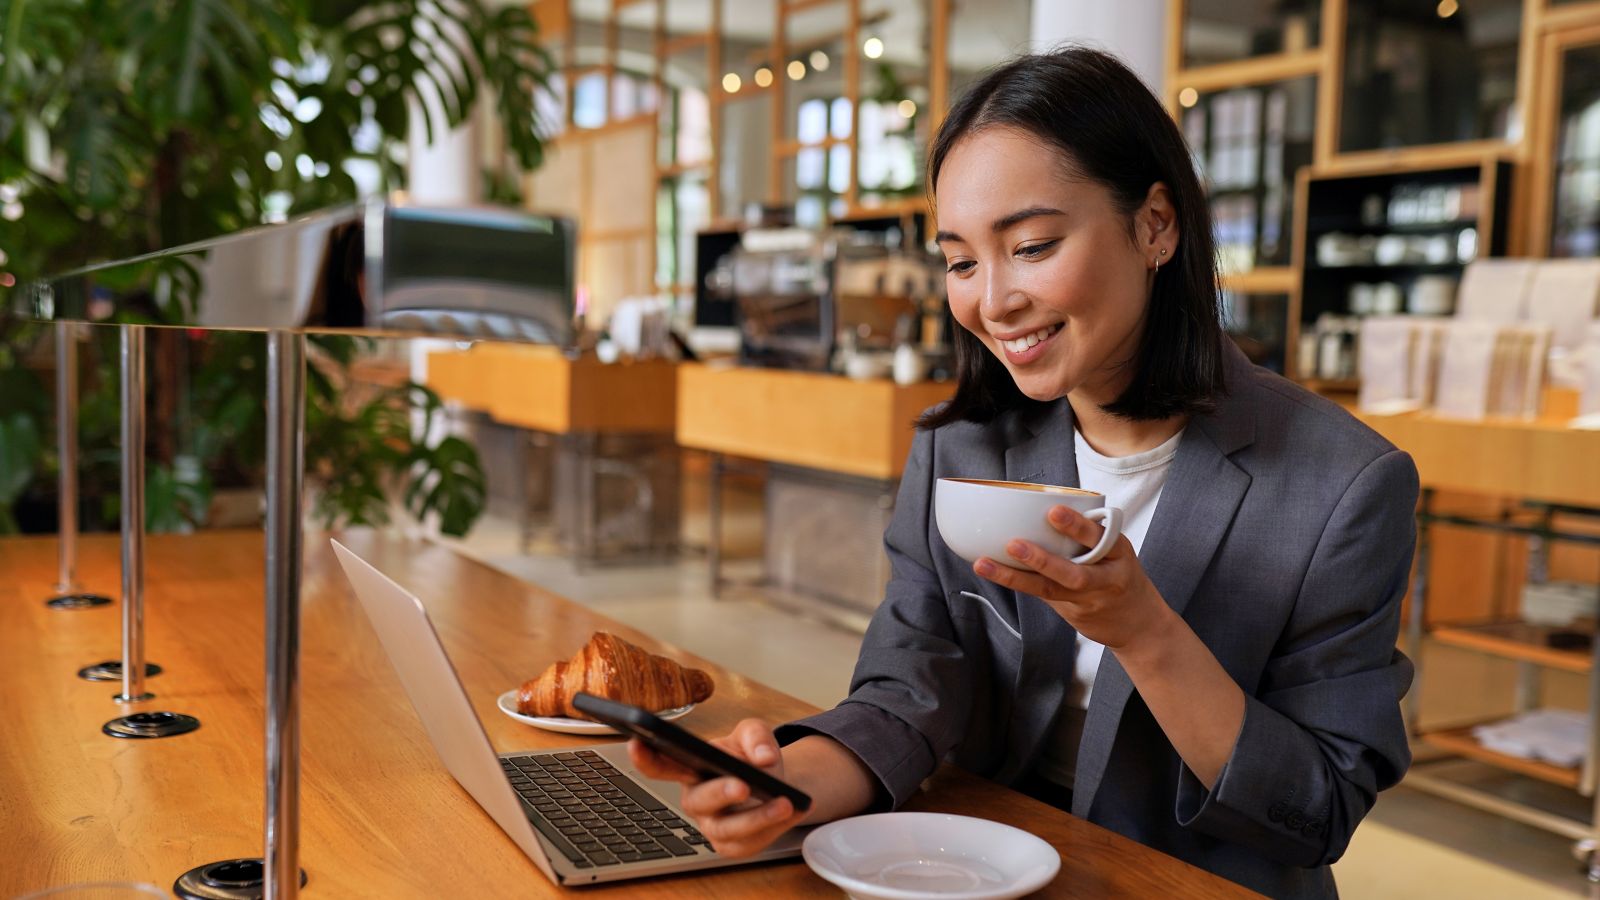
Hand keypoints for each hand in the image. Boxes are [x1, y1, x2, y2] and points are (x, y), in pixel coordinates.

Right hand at [626, 718, 807, 857]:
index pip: (660, 764)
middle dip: (719, 793)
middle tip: (743, 786)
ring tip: (783, 803)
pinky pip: (749, 843)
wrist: (776, 782)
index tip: (638, 742)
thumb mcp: (754, 733)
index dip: (645, 757)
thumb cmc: (751, 757)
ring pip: (726, 829)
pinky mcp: (731, 845)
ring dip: (757, 817)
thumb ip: (756, 736)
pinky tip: (791, 811)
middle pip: (698, 801)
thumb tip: (762, 758)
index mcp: (689, 767)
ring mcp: (711, 825)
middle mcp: (696, 799)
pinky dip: (773, 827)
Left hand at [973, 504, 1173, 650]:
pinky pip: (1042, 596)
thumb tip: (1041, 507)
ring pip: (1050, 589)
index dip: (1077, 526)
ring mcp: (1088, 600)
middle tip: (1013, 544)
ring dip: (1015, 577)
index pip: (1099, 537)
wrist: (1140, 624)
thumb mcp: (1116, 550)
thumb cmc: (1119, 574)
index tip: (1053, 511)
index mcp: (1118, 552)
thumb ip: (1088, 534)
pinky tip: (993, 572)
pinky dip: (1017, 583)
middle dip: (1042, 560)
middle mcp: (1105, 578)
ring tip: (986, 564)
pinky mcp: (1073, 614)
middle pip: (1074, 572)